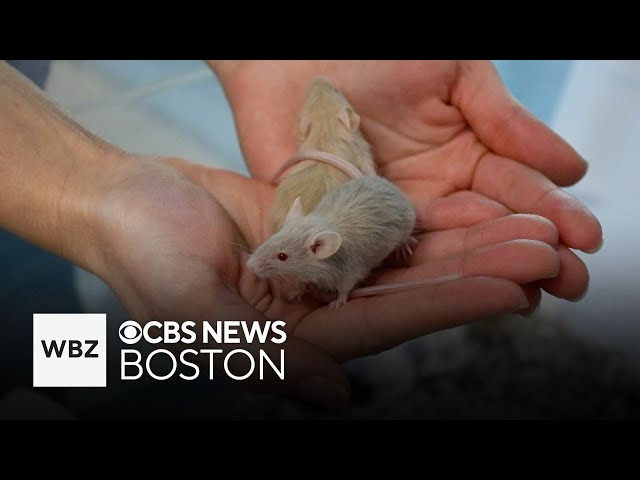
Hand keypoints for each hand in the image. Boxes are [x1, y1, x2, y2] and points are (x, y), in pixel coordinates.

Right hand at [156, 157, 550, 365]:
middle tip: (544, 253)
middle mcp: (314, 308)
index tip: (508, 290)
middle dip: (475, 272)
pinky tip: (466, 204)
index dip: (446, 307)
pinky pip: (377, 223)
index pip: (382, 325)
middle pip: (408, 292)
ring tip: (525, 227)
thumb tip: (332, 398)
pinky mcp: (315, 226)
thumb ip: (256, 356)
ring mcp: (318, 265)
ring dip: (463, 242)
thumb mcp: (187, 311)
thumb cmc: (140, 254)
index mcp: (290, 338)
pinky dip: (421, 216)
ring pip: (403, 257)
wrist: (123, 200)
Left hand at [211, 60, 602, 311]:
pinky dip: (415, 277)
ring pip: (443, 252)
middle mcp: (434, 194)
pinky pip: (384, 256)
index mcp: (465, 156)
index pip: (514, 190)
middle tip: (570, 282)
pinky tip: (448, 293)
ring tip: (529, 293)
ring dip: (484, 273)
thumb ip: (501, 117)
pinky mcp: (348, 229)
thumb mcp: (452, 72)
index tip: (584, 238)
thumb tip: (570, 168)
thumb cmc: (374, 54)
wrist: (293, 58)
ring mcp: (391, 216)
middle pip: (487, 231)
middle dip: (529, 254)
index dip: (550, 211)